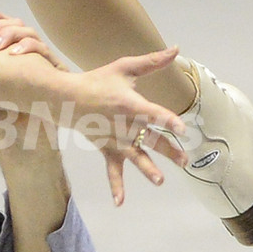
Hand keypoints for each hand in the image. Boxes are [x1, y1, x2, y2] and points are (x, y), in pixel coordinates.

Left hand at [0, 10, 67, 69]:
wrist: (25, 135)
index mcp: (4, 52)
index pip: (0, 21)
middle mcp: (22, 51)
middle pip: (15, 22)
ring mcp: (38, 59)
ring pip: (28, 31)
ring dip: (10, 34)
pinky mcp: (51, 69)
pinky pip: (43, 49)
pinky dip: (28, 47)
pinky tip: (13, 54)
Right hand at [69, 48, 187, 204]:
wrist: (67, 98)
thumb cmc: (98, 80)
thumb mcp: (125, 68)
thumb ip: (152, 61)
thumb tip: (177, 49)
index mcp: (130, 104)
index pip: (153, 113)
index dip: (168, 120)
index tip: (182, 128)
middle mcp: (124, 125)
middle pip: (150, 139)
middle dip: (168, 150)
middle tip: (185, 160)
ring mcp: (115, 140)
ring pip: (135, 156)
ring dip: (147, 169)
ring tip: (160, 181)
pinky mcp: (106, 149)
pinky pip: (112, 170)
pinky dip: (115, 186)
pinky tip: (120, 202)